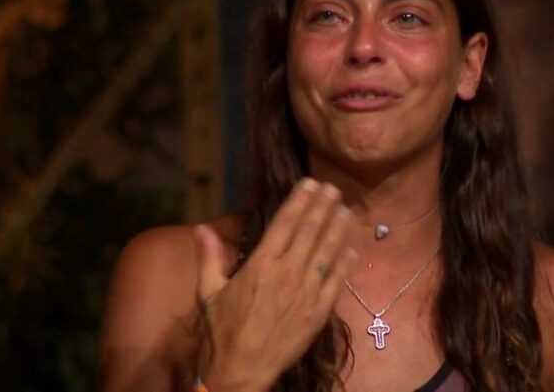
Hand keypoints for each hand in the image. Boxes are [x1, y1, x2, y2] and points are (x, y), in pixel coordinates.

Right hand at [194, 178, 357, 390]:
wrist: (242, 370)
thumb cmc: (223, 331)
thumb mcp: (209, 293)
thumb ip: (209, 258)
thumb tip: (201, 228)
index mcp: (261, 264)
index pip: (286, 222)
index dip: (300, 200)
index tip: (310, 183)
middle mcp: (287, 273)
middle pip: (311, 231)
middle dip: (324, 206)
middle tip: (334, 189)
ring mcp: (307, 292)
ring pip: (328, 251)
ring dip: (339, 227)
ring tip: (347, 209)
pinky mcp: (320, 311)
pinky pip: (337, 279)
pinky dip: (346, 261)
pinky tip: (352, 246)